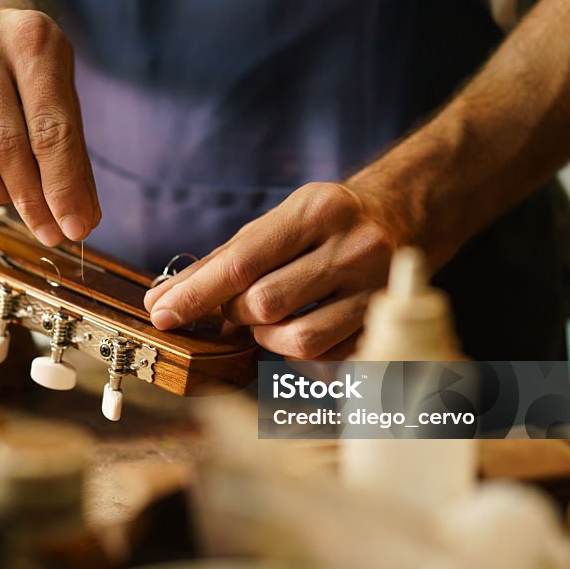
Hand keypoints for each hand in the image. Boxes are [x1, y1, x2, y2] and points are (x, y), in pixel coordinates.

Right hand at [0, 8, 99, 245]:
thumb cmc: (27, 75)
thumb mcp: (62, 98)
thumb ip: (72, 156)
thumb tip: (80, 219)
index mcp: (31, 38)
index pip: (51, 129)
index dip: (63, 187)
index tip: (74, 229)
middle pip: (5, 143)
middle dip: (30, 199)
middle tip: (48, 231)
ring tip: (8, 191)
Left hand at [143, 182, 408, 359]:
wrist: (407, 214)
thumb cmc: (326, 222)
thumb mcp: (279, 221)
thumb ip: (222, 262)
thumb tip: (164, 301)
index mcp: (316, 211)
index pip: (241, 263)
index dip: (195, 295)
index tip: (162, 314)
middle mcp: (352, 246)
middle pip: (264, 305)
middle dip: (236, 314)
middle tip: (235, 307)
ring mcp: (376, 287)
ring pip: (297, 340)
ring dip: (266, 339)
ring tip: (268, 320)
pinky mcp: (386, 323)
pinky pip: (327, 358)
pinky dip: (299, 351)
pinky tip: (301, 326)